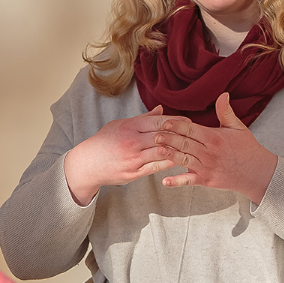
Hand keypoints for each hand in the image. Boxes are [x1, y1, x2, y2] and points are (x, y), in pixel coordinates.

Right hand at [63, 105, 188, 204]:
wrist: (88, 164)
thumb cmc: (105, 142)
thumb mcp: (120, 124)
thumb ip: (142, 119)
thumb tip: (161, 109)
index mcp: (129, 127)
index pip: (158, 121)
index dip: (176, 121)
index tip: (188, 121)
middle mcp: (132, 142)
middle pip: (163, 136)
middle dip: (180, 135)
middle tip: (195, 135)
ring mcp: (133, 158)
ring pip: (161, 152)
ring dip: (177, 151)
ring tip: (190, 149)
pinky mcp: (133, 173)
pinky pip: (156, 167)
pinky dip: (168, 163)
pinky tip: (178, 160)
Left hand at [151, 92, 277, 203]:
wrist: (256, 173)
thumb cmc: (247, 148)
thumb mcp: (238, 127)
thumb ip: (226, 111)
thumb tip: (223, 93)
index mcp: (214, 138)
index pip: (192, 129)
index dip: (177, 125)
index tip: (164, 121)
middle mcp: (208, 152)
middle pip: (185, 144)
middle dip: (169, 139)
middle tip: (154, 135)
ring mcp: (206, 167)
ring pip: (184, 160)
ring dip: (169, 156)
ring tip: (156, 151)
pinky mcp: (205, 180)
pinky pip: (189, 181)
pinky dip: (177, 182)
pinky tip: (164, 181)